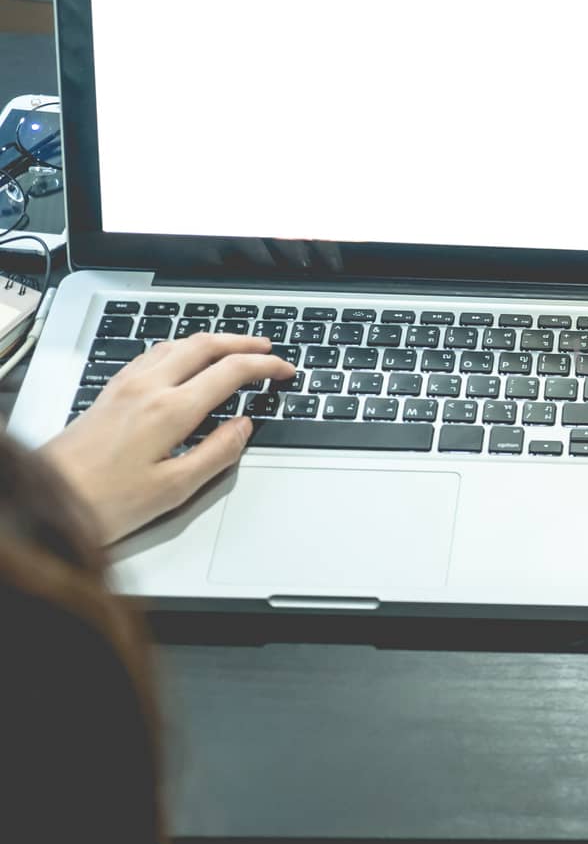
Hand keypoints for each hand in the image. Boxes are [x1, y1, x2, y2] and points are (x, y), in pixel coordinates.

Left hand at [42, 334, 293, 545]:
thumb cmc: (104, 502)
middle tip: (268, 351)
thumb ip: (217, 453)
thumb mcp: (175, 489)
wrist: (46, 498)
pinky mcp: (108, 392)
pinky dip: (181, 348)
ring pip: (177, 344)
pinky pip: (152, 354)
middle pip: (205, 345)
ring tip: (233, 350)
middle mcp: (148, 388)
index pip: (231, 371)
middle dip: (243, 343)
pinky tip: (184, 360)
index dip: (266, 367)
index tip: (285, 370)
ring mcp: (125, 386)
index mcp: (170, 410)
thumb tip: (243, 427)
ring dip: (212, 341)